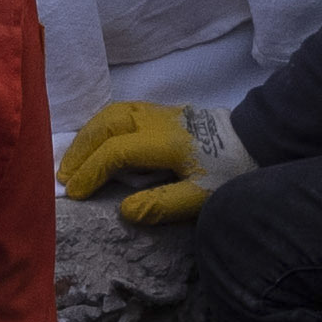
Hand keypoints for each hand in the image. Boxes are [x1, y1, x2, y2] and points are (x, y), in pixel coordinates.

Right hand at [59, 99, 226, 224]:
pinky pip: (121, 111)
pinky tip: (95, 143)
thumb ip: (163, 204)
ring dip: (87, 135)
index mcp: (166, 141)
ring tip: (73, 160)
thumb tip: (124, 210)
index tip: (76, 194)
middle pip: (106, 124)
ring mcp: (159, 110)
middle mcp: (157, 119)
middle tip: (63, 176)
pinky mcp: (162, 110)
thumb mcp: (202, 197)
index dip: (92, 172)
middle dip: (80, 149)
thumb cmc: (230, 171)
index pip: (116, 151)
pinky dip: (100, 126)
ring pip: (111, 113)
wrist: (258, 139)